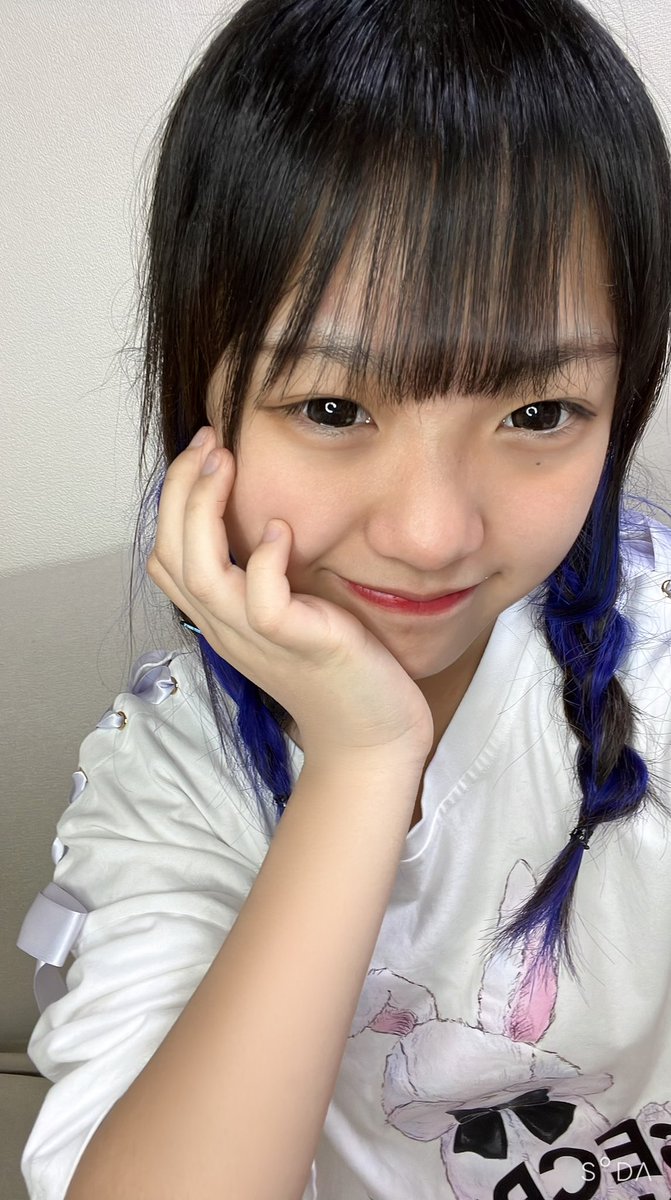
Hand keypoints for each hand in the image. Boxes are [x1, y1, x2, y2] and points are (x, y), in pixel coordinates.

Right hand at [147, 428, 433, 762]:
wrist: (372, 738)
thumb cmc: (339, 673)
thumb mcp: (290, 616)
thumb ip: (265, 579)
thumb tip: (265, 522)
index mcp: (222, 621)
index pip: (165, 558)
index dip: (172, 500)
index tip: (204, 453)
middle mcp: (228, 630)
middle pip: (169, 555)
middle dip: (179, 490)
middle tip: (209, 441)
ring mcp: (259, 641)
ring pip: (200, 573)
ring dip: (205, 510)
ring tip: (226, 463)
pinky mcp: (300, 646)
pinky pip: (261, 601)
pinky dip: (265, 559)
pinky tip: (284, 529)